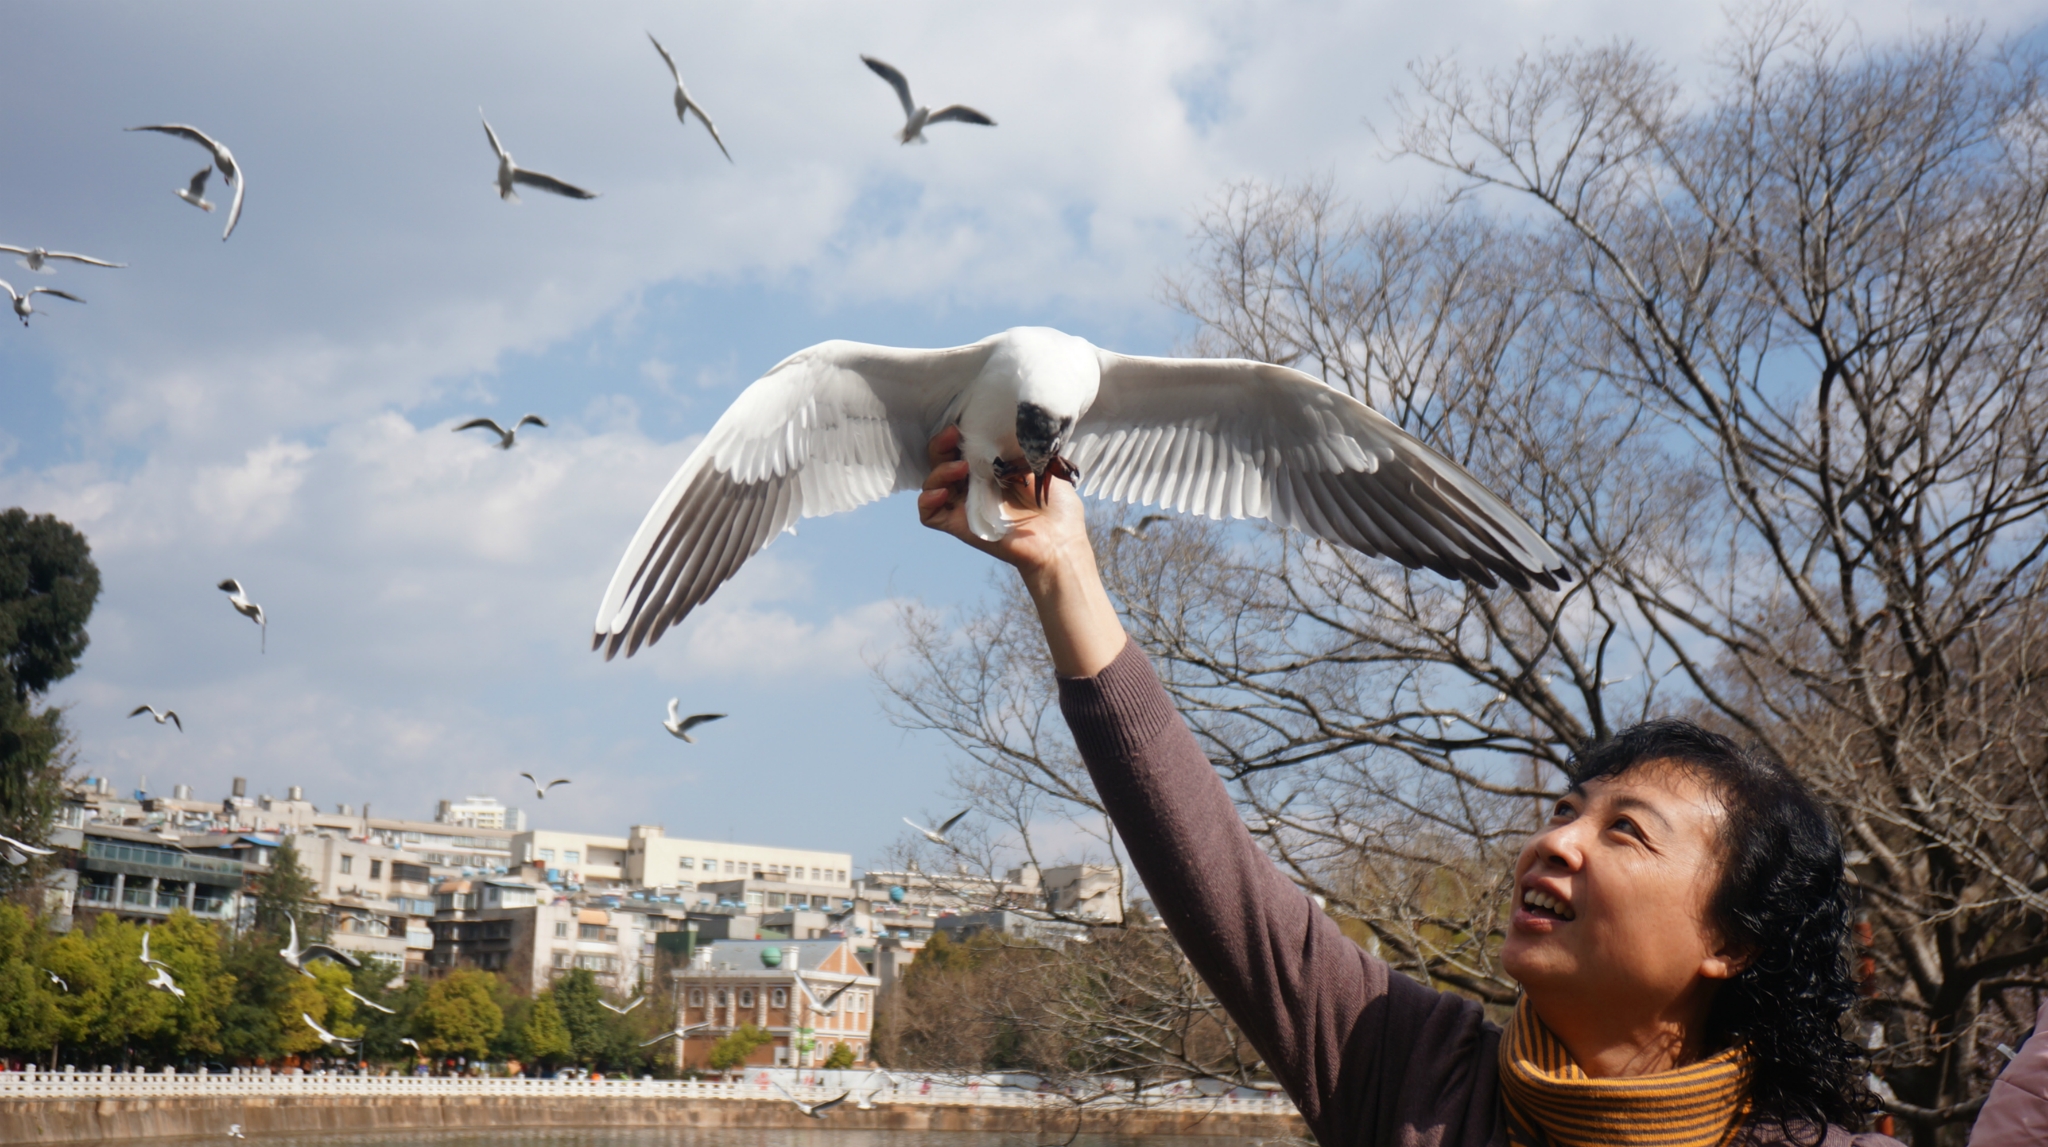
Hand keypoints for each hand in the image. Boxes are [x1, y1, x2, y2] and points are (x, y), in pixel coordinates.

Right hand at [916, 425, 1089, 587]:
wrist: (1059, 540)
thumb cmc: (1056, 504)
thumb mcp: (1041, 463)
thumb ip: (1021, 444)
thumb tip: (1008, 423)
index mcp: (990, 468)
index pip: (960, 446)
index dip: (956, 435)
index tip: (963, 425)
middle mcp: (973, 485)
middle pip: (940, 460)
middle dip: (941, 445)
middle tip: (953, 436)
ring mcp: (964, 505)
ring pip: (932, 483)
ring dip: (939, 471)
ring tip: (961, 468)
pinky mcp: (959, 525)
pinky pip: (928, 514)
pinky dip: (927, 501)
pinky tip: (943, 493)